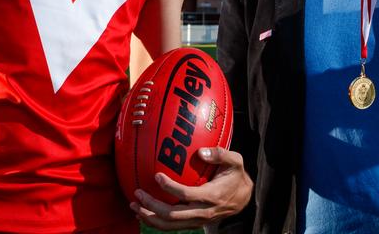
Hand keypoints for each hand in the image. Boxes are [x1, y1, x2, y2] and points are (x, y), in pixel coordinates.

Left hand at [130, 147, 251, 229]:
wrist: (244, 198)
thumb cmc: (236, 176)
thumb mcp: (235, 161)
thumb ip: (221, 154)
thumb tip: (201, 152)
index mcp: (212, 196)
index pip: (187, 195)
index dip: (170, 187)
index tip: (157, 176)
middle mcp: (203, 212)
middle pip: (172, 215)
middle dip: (152, 206)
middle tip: (137, 193)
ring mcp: (198, 220)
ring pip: (170, 225)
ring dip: (150, 217)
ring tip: (134, 206)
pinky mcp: (194, 222)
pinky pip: (172, 226)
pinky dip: (156, 222)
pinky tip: (143, 213)